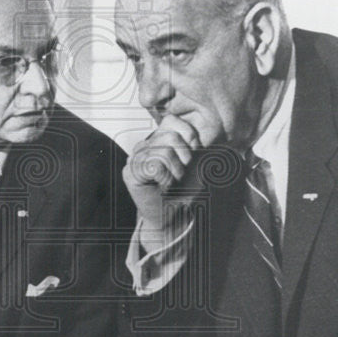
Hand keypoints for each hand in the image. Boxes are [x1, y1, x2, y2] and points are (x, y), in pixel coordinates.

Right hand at [123, 114, 219, 250]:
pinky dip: (167, 180)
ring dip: (176, 172)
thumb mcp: (195, 163)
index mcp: (157, 139)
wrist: (172, 216)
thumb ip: (196, 144)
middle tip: (180, 173)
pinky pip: (155, 166)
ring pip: (164, 152)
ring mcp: (134, 159)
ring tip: (171, 182)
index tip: (194, 154)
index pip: (171, 120)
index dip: (189, 136)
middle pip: (170, 137)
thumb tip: (207, 132)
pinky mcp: (130, 173)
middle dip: (184, 158)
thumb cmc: (182, 190)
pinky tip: (163, 188)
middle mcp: (143, 146)